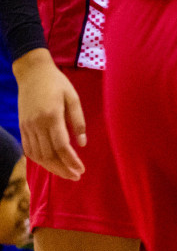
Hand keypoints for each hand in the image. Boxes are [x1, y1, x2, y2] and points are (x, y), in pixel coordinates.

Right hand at [14, 50, 84, 180]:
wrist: (32, 73)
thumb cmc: (57, 83)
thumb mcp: (73, 98)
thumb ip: (78, 121)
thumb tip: (82, 144)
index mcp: (51, 116)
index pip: (61, 146)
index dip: (71, 161)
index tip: (81, 170)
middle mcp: (36, 125)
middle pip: (49, 155)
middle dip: (63, 169)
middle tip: (76, 176)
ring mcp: (27, 127)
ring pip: (37, 155)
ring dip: (51, 167)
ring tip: (66, 173)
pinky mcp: (22, 127)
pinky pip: (29, 149)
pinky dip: (39, 160)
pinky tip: (50, 164)